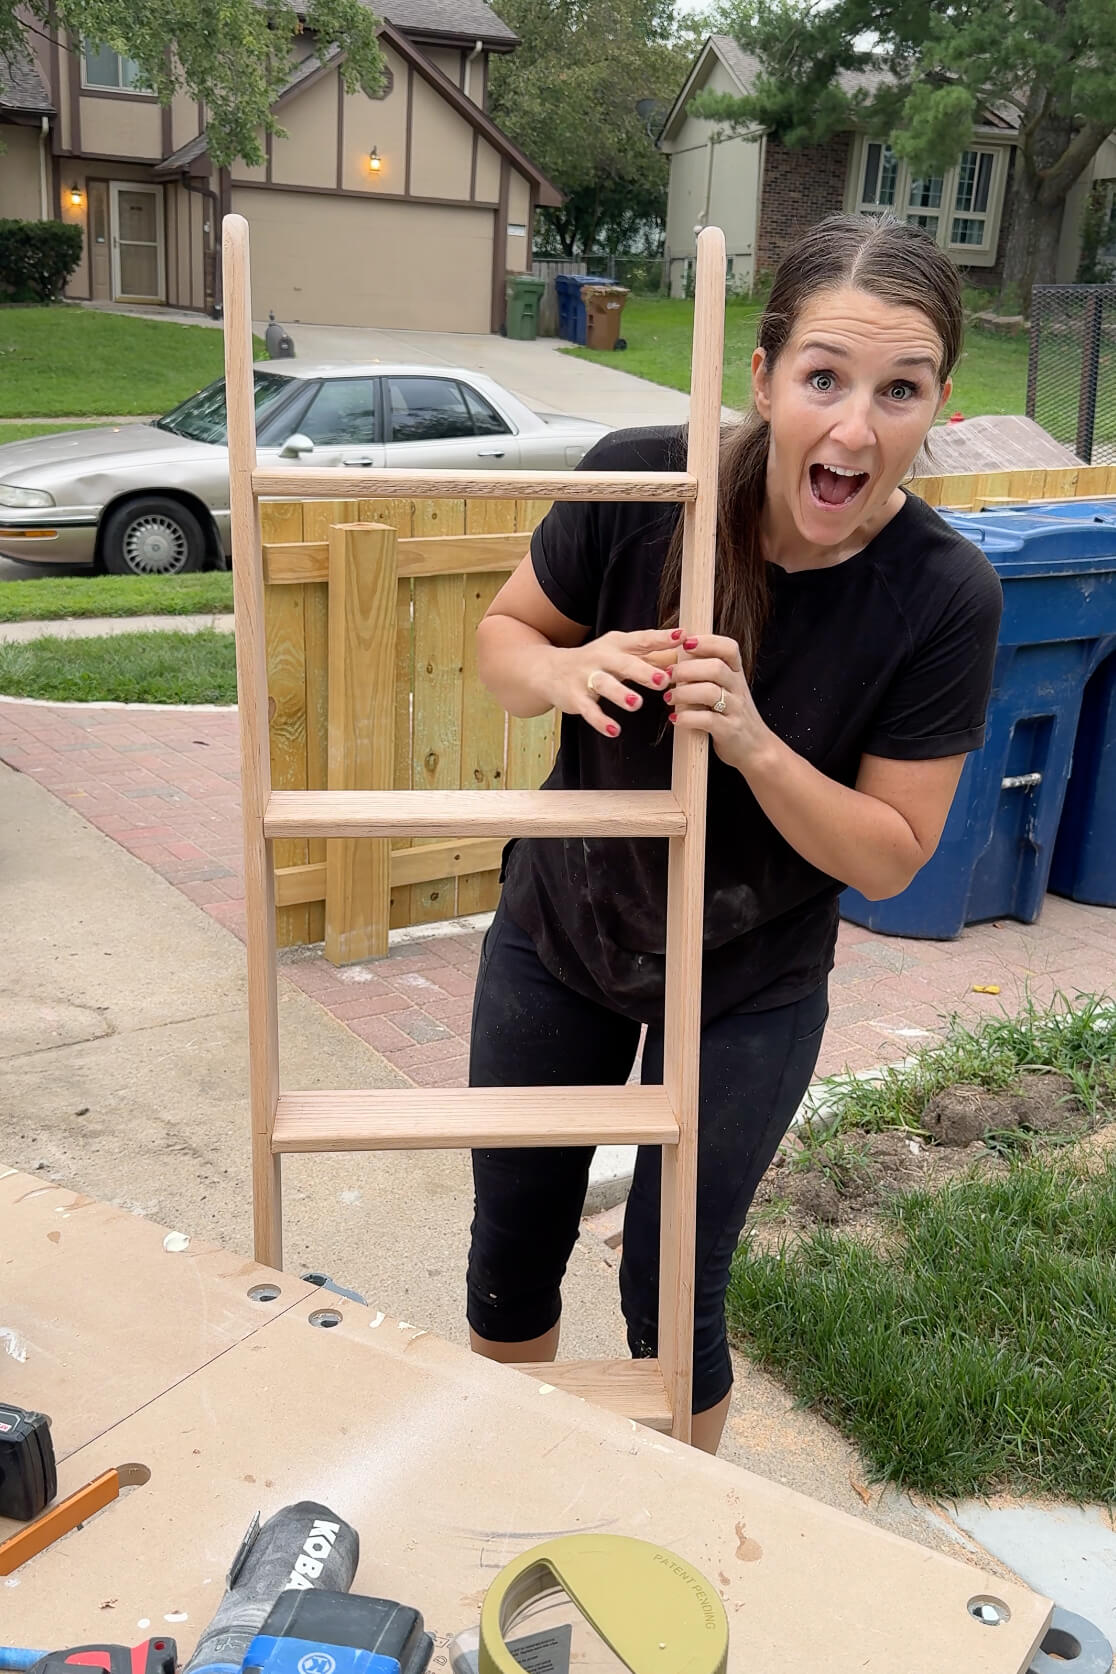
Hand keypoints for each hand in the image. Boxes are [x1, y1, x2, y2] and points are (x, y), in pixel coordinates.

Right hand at [544, 628, 684, 738]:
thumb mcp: (620, 652)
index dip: (662, 638)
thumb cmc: (596, 662)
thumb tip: (686, 655)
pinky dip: (601, 721)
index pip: (642, 639)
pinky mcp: (575, 697)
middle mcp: (602, 657)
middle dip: (643, 671)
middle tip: (662, 680)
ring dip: (620, 694)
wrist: (550, 670)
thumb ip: (651, 655)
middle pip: (625, 663)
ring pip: (605, 685)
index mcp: (618, 644)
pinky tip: (614, 730)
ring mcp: (586, 677)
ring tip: (636, 704)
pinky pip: (589, 710)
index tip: (683, 636)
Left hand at [664, 634, 772, 772]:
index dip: (707, 642)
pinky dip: (687, 718)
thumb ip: (707, 673)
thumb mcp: (726, 689)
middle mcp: (738, 688)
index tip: (685, 643)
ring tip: (669, 698)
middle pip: (716, 668)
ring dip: (683, 693)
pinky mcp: (728, 730)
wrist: (755, 748)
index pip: (729, 648)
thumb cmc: (732, 715)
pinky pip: (707, 720)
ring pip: (710, 692)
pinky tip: (675, 719)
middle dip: (687, 669)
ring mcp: (735, 710)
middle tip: (669, 675)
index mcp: (736, 674)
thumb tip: (677, 656)